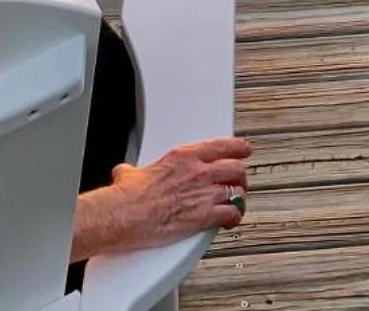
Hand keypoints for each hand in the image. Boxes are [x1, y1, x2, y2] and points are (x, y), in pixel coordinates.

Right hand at [93, 137, 252, 249]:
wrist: (125, 215)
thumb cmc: (128, 196)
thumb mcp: (131, 173)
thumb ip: (136, 171)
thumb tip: (126, 174)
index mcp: (184, 156)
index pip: (223, 146)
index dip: (238, 148)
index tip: (243, 150)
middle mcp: (198, 172)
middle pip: (236, 168)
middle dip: (240, 176)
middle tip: (238, 182)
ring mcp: (204, 194)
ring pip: (238, 191)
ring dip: (239, 198)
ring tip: (235, 204)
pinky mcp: (204, 216)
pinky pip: (232, 214)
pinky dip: (234, 218)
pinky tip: (230, 221)